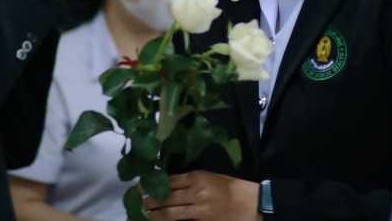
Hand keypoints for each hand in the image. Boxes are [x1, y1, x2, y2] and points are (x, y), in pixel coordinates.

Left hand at [144, 171, 261, 220]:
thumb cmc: (233, 188)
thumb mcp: (212, 177)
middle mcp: (196, 191)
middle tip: (139, 202)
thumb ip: (193, 181)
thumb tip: (172, 185)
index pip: (170, 180)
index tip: (142, 186)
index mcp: (198, 176)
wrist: (252, 203)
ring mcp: (199, 208)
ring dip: (156, 214)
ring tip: (146, 214)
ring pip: (171, 212)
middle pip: (167, 196)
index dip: (155, 184)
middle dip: (151, 201)